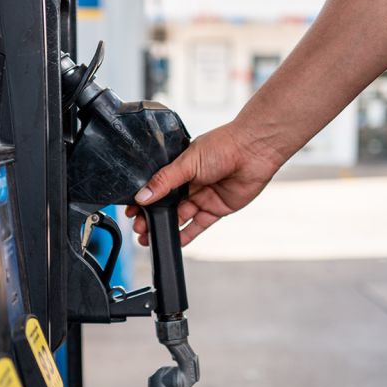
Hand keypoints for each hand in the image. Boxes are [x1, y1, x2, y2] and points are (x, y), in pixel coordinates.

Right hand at [125, 121, 282, 246]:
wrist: (254, 151)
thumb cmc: (224, 146)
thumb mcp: (188, 162)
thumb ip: (164, 181)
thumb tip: (143, 195)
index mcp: (181, 167)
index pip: (158, 186)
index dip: (145, 199)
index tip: (132, 210)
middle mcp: (191, 182)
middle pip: (167, 204)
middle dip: (153, 216)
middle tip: (139, 227)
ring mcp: (204, 196)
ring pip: (181, 216)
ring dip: (166, 226)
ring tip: (150, 237)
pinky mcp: (217, 209)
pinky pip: (199, 225)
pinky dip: (187, 234)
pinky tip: (174, 241)